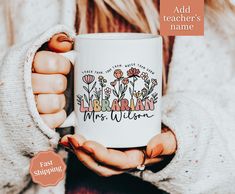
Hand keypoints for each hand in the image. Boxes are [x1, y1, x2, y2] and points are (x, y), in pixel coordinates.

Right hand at [32, 33, 72, 127]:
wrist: (20, 95)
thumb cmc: (38, 73)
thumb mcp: (42, 52)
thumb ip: (54, 43)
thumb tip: (66, 41)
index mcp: (25, 63)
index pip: (50, 62)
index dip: (63, 65)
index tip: (64, 68)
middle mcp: (23, 84)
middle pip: (57, 84)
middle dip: (61, 83)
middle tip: (58, 84)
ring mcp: (27, 106)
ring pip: (55, 102)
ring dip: (59, 100)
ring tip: (54, 97)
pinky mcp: (33, 123)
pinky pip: (53, 120)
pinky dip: (57, 115)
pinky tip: (53, 110)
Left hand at [60, 128, 176, 176]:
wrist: (163, 137)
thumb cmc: (166, 139)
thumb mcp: (171, 141)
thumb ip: (166, 144)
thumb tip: (152, 149)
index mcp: (135, 160)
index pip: (116, 162)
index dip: (100, 156)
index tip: (87, 144)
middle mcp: (122, 161)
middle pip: (100, 165)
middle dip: (83, 155)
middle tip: (71, 139)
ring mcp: (114, 154)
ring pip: (93, 160)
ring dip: (78, 151)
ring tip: (67, 139)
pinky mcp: (110, 145)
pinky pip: (93, 150)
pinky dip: (80, 146)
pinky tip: (70, 138)